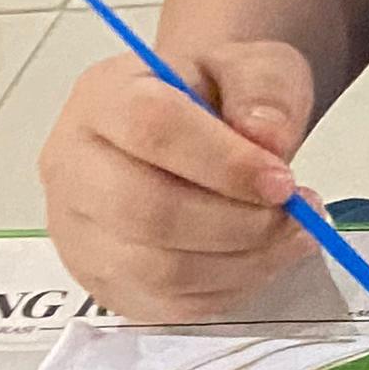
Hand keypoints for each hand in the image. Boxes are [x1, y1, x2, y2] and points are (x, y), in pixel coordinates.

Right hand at [38, 42, 315, 321]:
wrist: (194, 122)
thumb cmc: (216, 92)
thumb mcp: (254, 64)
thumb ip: (265, 91)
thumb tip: (269, 140)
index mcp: (103, 99)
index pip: (151, 130)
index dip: (224, 163)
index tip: (283, 181)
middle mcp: (72, 168)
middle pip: (145, 211)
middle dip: (237, 222)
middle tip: (296, 212)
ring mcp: (78, 233)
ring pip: (156, 269)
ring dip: (241, 261)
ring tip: (293, 232)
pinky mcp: (102, 282)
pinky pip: (166, 305)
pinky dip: (229, 289)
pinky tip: (265, 257)